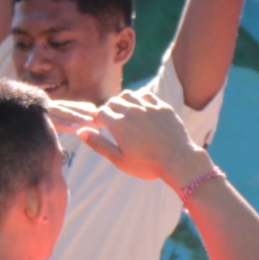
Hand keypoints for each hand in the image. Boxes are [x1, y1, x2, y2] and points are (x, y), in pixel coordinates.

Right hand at [70, 91, 210, 186]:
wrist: (178, 161)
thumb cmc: (147, 165)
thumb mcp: (119, 159)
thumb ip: (98, 144)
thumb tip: (80, 131)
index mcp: (118, 124)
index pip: (100, 112)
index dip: (99, 120)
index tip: (102, 128)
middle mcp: (131, 111)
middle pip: (113, 102)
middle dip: (109, 110)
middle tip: (113, 122)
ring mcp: (148, 107)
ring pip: (129, 94)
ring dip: (123, 101)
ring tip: (125, 113)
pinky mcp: (162, 107)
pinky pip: (146, 95)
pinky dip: (140, 99)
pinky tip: (141, 110)